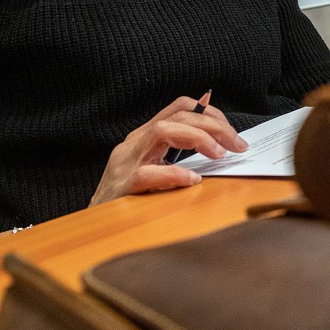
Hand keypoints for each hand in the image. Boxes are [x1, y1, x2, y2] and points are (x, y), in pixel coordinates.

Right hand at [91, 96, 247, 205]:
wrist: (91, 221)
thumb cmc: (128, 195)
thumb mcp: (155, 166)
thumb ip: (180, 152)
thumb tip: (217, 138)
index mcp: (144, 136)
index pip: (180, 108)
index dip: (210, 113)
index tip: (232, 132)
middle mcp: (134, 143)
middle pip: (178, 117)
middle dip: (214, 126)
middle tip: (238, 145)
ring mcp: (125, 163)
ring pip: (162, 132)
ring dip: (198, 139)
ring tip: (219, 154)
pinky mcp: (122, 187)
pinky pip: (148, 174)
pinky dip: (173, 175)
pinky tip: (192, 181)